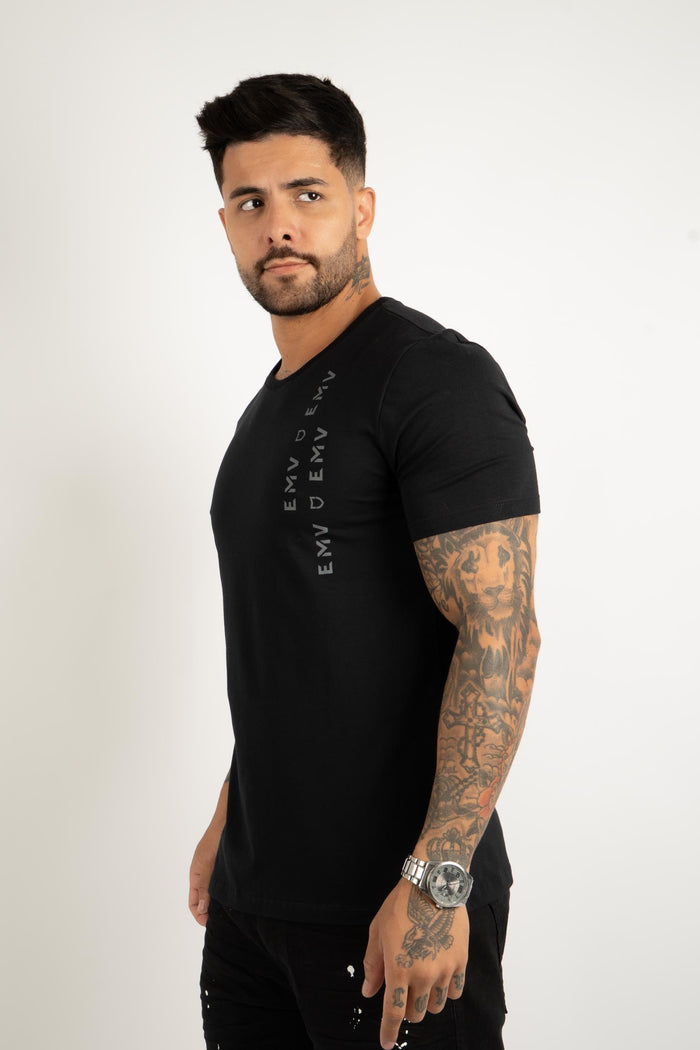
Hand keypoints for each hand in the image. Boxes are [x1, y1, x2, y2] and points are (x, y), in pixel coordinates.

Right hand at [188, 825, 221, 925]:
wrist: (230, 821)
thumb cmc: (215, 840)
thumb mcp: (208, 866)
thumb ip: (204, 887)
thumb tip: (201, 910)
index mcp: (195, 876)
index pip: (193, 903)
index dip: (199, 915)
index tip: (210, 924)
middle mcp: (205, 875)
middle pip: (204, 901)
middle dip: (210, 912)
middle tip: (223, 921)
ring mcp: (215, 871)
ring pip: (215, 894)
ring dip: (220, 903)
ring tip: (231, 912)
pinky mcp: (227, 868)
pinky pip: (224, 886)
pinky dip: (228, 893)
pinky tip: (238, 897)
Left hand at [362, 879, 468, 1049]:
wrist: (432, 885)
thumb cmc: (400, 906)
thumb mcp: (377, 933)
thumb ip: (373, 965)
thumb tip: (368, 992)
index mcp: (398, 968)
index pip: (392, 1013)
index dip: (388, 1031)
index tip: (385, 1043)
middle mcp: (423, 974)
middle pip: (415, 1013)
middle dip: (407, 1009)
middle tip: (403, 992)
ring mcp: (444, 970)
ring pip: (435, 1006)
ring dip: (426, 1000)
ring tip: (422, 978)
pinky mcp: (460, 962)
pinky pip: (454, 992)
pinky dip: (446, 990)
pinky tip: (440, 975)